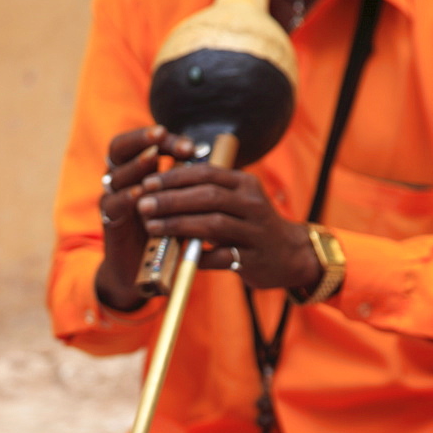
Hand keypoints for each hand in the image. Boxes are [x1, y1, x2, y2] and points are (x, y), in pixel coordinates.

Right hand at [95, 125, 195, 310]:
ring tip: (151, 158)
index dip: (164, 139)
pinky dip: (125, 198)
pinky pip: (113, 205)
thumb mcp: (177, 206)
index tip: (189, 145)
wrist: (141, 270)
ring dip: (135, 166)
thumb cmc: (164, 233)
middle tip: (161, 134)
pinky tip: (138, 194)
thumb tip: (212, 163)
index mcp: (136, 172)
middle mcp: (120, 181)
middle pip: (120, 148)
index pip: (144, 143)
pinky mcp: (109, 222)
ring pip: (116, 174)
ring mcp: (112, 200)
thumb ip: (185, 185)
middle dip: (141, 139)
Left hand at [135, 163, 320, 292]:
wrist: (289, 255)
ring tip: (152, 227)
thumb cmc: (251, 226)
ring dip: (179, 225)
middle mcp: (253, 204)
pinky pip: (221, 258)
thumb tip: (161, 189)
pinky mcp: (254, 259)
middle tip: (143, 205)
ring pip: (213, 225)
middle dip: (171, 200)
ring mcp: (255, 232)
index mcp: (245, 184)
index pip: (206, 173)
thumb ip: (207, 193)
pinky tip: (178, 256)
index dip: (175, 177)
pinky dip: (198, 257)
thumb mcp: (236, 201)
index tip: (147, 183)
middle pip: (207, 197)